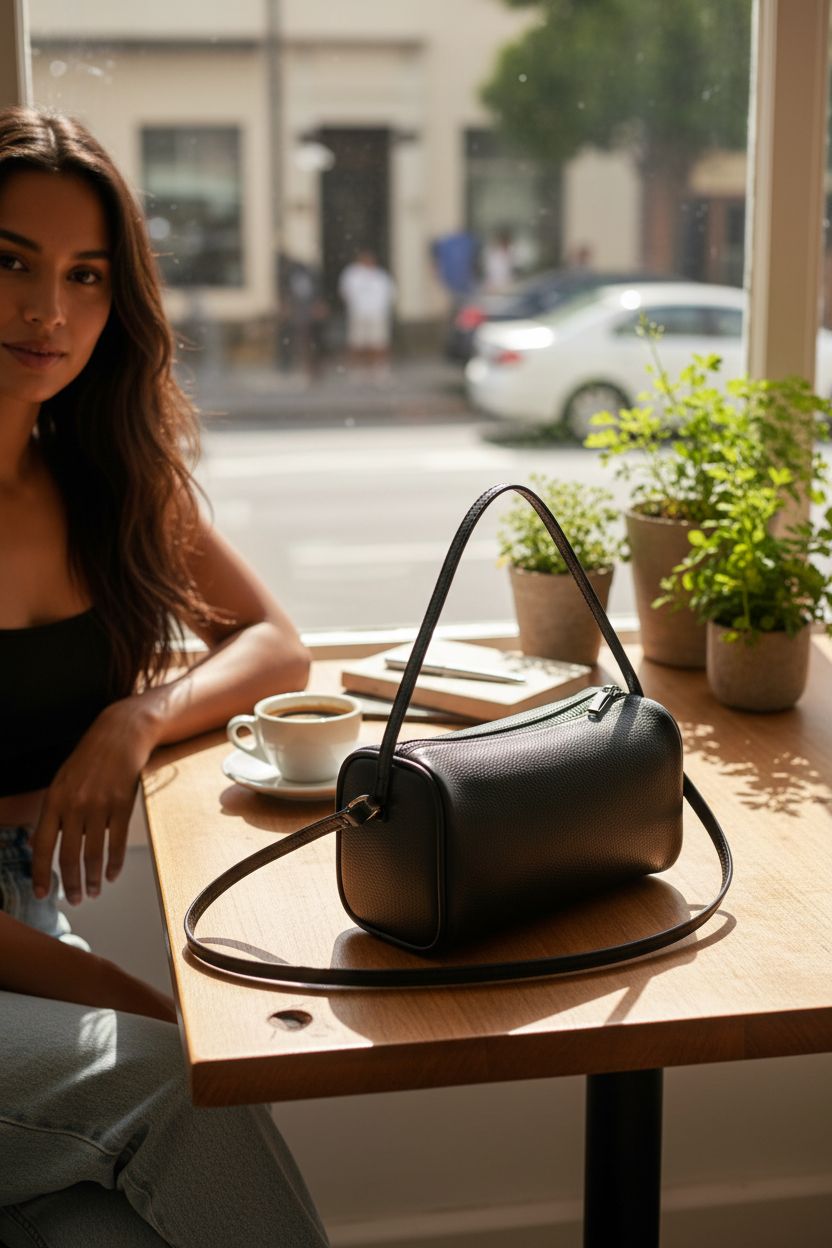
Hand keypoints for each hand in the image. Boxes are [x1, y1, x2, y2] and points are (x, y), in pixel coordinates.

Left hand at [31, 697, 159, 903]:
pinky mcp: (122, 806)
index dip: (41, 873)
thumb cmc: (89, 759)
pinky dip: (114, 863)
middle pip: (70, 856)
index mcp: (54, 801)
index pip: (42, 846)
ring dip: (92, 878)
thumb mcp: (61, 782)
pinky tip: (111, 874)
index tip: (43, 893)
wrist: (119, 736)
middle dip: (71, 884)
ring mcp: (100, 806)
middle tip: (74, 899)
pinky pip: (116, 843)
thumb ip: (53, 813)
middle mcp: (75, 805)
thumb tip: (41, 844)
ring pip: (94, 853)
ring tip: (93, 892)